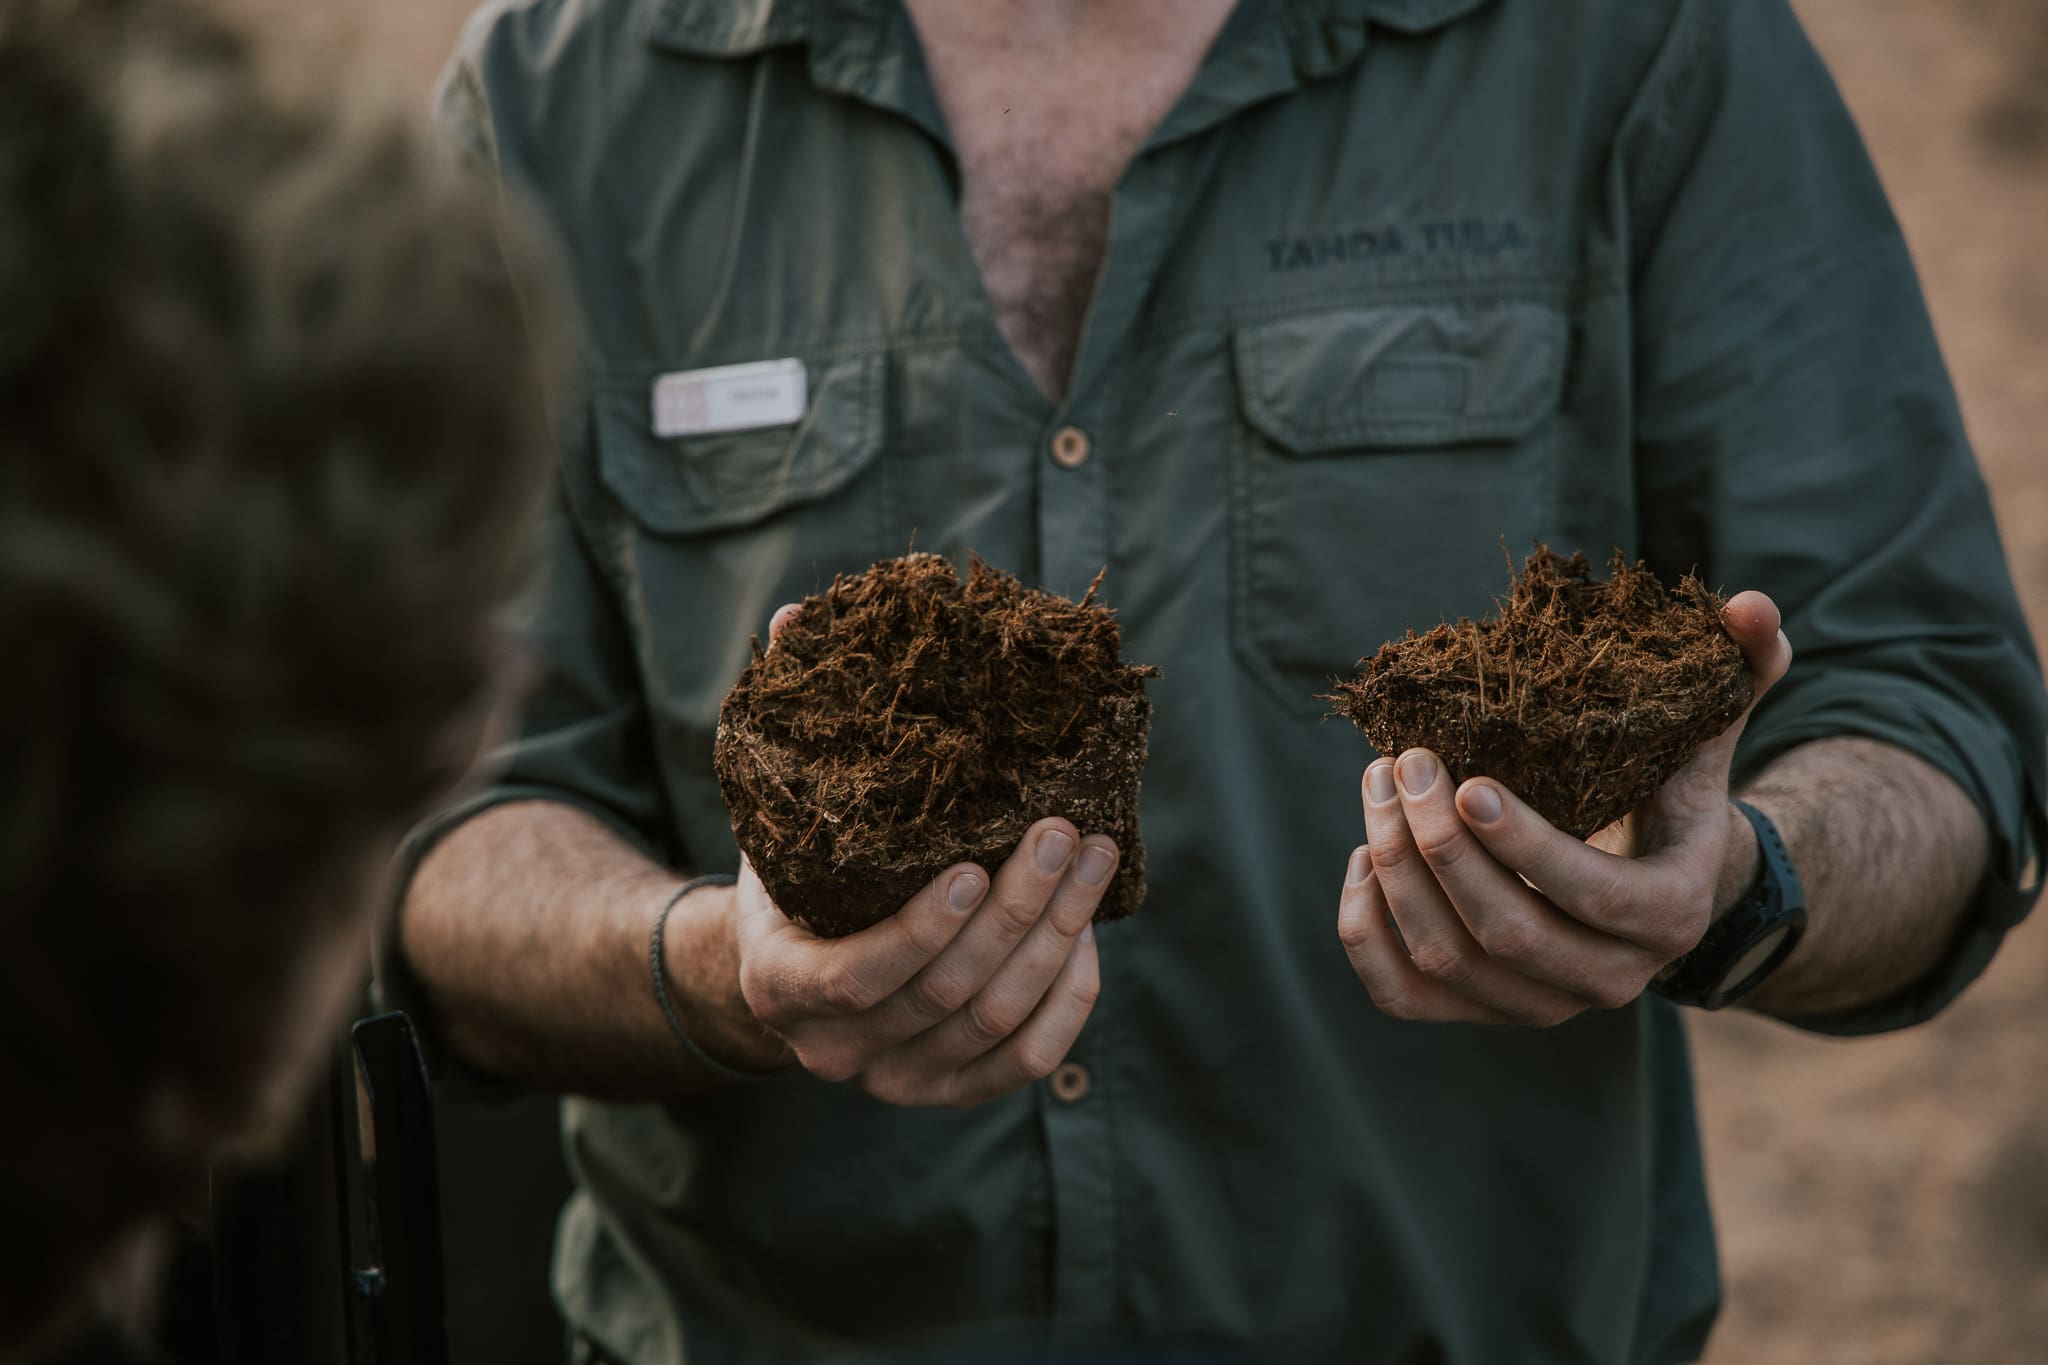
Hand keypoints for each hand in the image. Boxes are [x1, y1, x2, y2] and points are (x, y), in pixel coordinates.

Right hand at [728, 602, 1111, 1105]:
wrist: (795, 961)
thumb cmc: (796, 870)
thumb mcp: (780, 803)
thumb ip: (788, 721)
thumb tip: (799, 620)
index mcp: (780, 982)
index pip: (858, 977)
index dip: (921, 931)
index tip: (973, 864)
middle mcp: (834, 1050)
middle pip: (947, 994)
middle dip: (1017, 910)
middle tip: (1062, 830)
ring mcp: (895, 1079)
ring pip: (996, 1022)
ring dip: (1056, 937)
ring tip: (1090, 854)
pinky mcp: (951, 1089)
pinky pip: (1027, 1060)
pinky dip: (1067, 997)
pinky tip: (1085, 931)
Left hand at [1337, 591, 1793, 1024]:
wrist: (1650, 881)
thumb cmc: (1667, 792)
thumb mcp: (1708, 733)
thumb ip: (1739, 669)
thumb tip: (1749, 603)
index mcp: (1670, 914)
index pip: (1594, 894)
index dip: (1526, 846)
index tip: (1466, 781)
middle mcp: (1608, 979)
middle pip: (1508, 933)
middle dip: (1441, 847)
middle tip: (1406, 764)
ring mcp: (1539, 1005)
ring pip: (1447, 962)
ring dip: (1397, 873)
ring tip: (1379, 786)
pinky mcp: (1477, 1009)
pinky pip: (1403, 994)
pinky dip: (1367, 931)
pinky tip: (1362, 855)